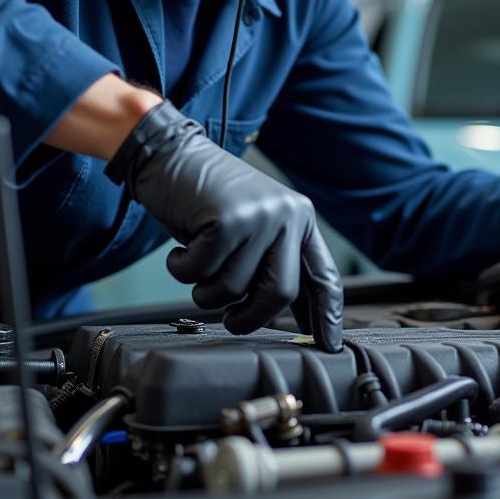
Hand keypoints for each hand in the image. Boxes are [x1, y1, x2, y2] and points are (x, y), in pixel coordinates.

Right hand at [105, 100, 342, 351]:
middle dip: (251, 317)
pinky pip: (202, 273)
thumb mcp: (253, 227)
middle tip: (231, 320)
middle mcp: (287, 215)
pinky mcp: (226, 220)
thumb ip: (273, 264)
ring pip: (235, 288)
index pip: (323, 276)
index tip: (329, 345)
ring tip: (198, 265)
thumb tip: (296, 317)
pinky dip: (183, 270)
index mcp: (300, 219)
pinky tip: (182, 249)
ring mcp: (258, 216)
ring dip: (206, 290)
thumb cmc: (207, 197)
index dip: (326, 315)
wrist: (170, 153)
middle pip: (280, 292)